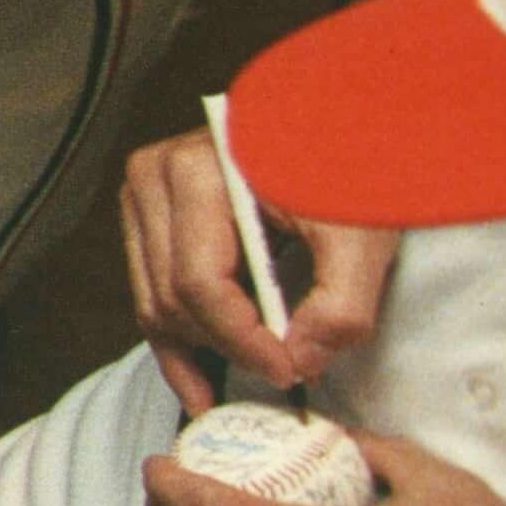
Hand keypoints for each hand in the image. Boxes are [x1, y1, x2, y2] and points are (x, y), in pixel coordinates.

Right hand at [117, 127, 389, 407]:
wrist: (340, 122)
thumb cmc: (350, 168)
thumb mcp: (362, 235)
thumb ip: (339, 306)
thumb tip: (298, 362)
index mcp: (196, 171)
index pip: (200, 283)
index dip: (242, 339)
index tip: (287, 371)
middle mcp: (153, 178)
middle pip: (172, 297)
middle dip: (226, 346)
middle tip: (281, 373)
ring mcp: (143, 196)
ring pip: (154, 303)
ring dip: (200, 348)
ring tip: (242, 383)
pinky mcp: (149, 217)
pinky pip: (149, 294)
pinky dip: (177, 343)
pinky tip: (198, 383)